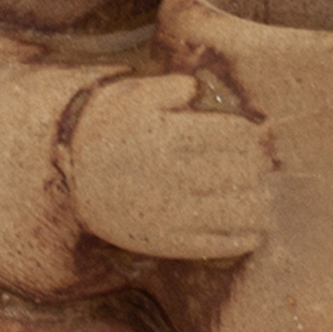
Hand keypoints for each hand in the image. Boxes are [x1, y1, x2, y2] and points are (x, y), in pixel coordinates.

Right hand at [66, 75, 274, 259]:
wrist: (67, 177)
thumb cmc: (107, 128)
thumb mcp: (133, 96)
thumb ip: (172, 87)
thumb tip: (201, 88)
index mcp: (168, 137)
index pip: (234, 137)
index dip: (252, 136)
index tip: (256, 136)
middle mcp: (173, 176)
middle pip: (242, 172)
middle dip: (259, 167)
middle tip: (263, 165)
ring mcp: (172, 213)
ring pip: (238, 211)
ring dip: (260, 203)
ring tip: (264, 197)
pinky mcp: (169, 242)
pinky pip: (219, 244)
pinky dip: (245, 237)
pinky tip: (254, 229)